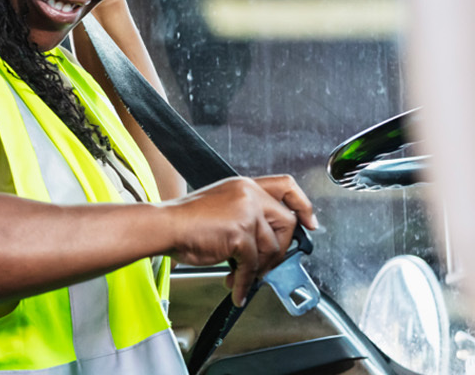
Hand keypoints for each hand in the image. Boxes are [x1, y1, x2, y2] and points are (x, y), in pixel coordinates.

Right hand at [162, 176, 317, 306]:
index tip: (309, 223)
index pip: (286, 186)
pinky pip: (252, 265)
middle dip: (282, 248)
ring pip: (271, 248)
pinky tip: (237, 288)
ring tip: (241, 277)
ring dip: (258, 269)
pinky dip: (244, 282)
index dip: (303, 205)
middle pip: (286, 222)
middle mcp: (249, 195)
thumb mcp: (221, 205)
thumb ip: (247, 214)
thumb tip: (267, 240)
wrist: (164, 226)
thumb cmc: (184, 220)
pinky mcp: (240, 234)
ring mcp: (246, 213)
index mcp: (244, 186)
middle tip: (268, 263)